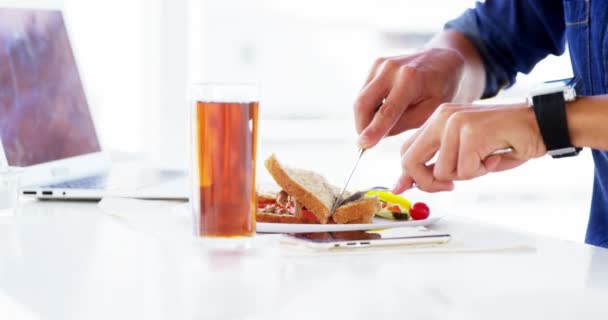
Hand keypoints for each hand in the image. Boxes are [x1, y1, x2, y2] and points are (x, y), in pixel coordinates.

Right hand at [354, 48, 466, 148]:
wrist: (442, 58)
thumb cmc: (440, 88)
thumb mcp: (430, 111)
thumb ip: (403, 124)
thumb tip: (377, 134)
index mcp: (410, 80)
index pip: (386, 111)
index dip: (373, 129)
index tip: (362, 145)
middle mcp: (391, 69)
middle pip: (363, 103)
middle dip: (361, 126)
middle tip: (367, 142)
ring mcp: (381, 64)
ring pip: (360, 98)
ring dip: (364, 117)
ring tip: (379, 124)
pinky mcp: (375, 64)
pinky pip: (364, 92)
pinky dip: (369, 106)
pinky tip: (382, 109)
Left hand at [393, 102, 546, 192]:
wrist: (540, 124)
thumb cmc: (506, 139)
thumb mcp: (465, 153)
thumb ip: (437, 164)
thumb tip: (407, 184)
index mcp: (439, 119)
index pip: (407, 150)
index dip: (407, 174)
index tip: (407, 189)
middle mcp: (442, 117)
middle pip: (411, 160)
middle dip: (426, 182)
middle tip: (449, 187)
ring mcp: (455, 123)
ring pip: (441, 171)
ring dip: (466, 175)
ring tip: (485, 159)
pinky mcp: (471, 133)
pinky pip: (464, 171)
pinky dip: (481, 172)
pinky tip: (495, 156)